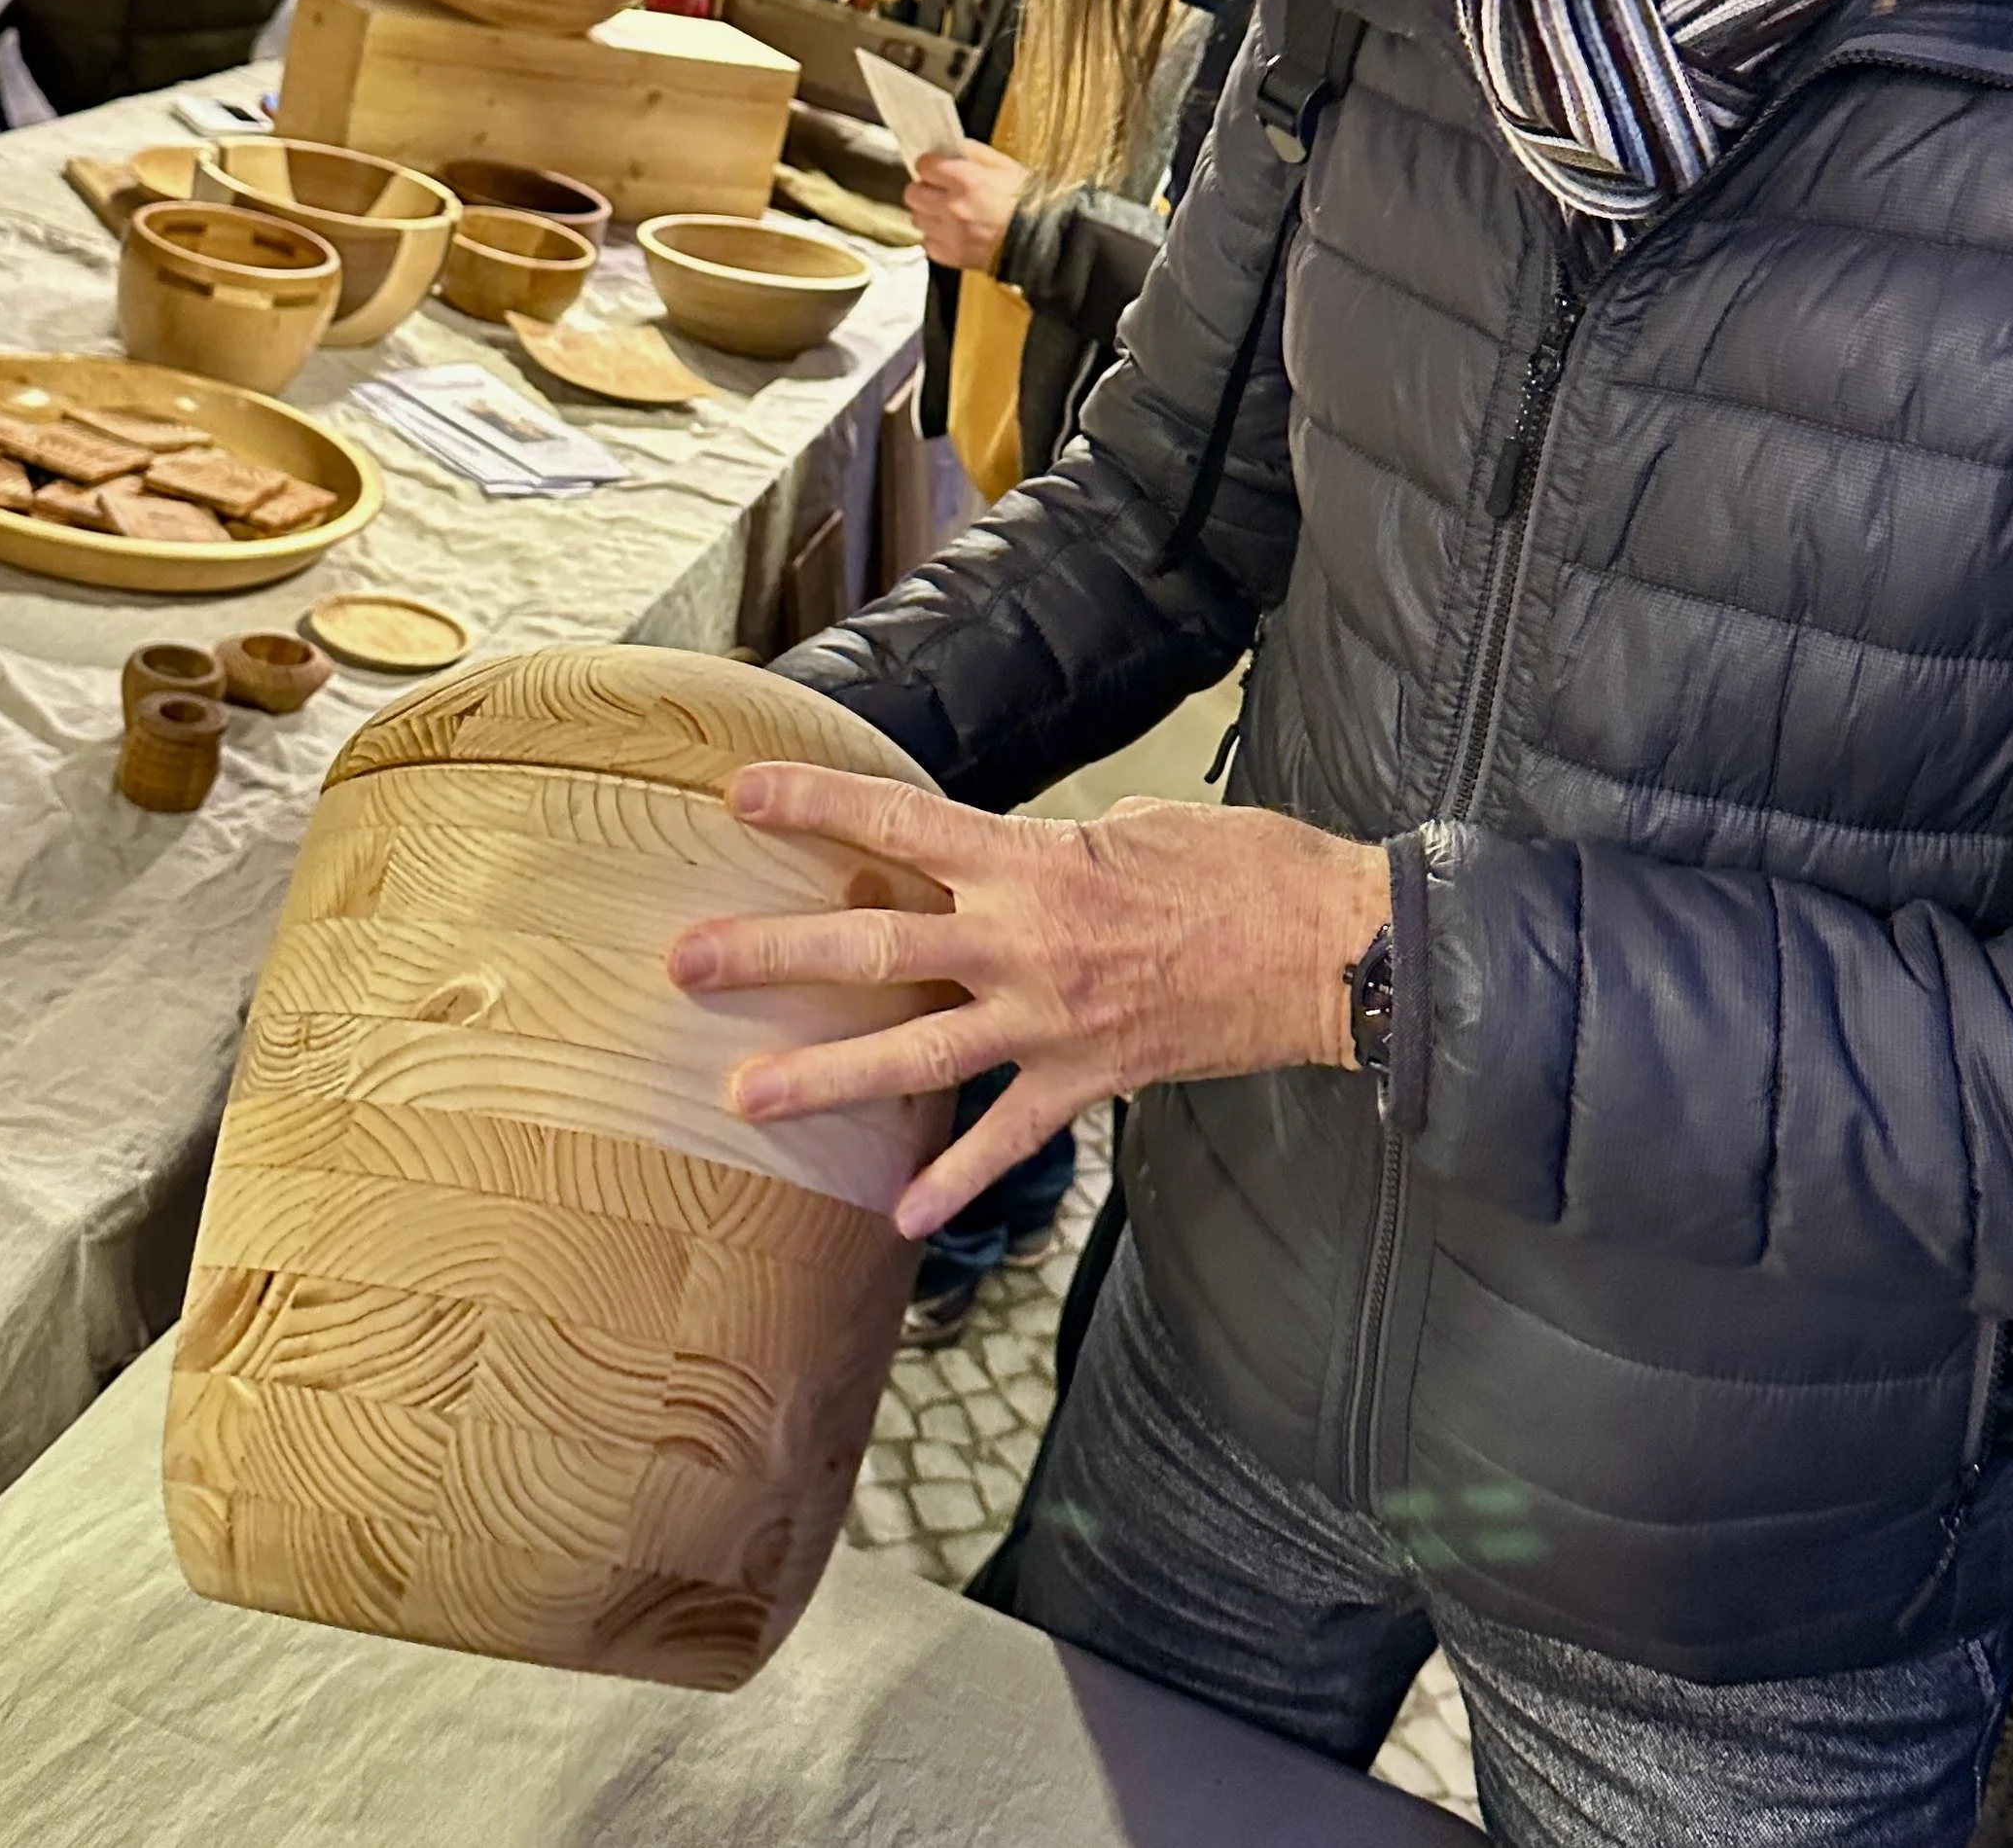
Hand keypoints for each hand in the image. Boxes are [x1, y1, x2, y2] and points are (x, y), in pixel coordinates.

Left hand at [667, 768, 1390, 1240]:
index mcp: (1031, 861)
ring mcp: (1050, 1021)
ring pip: (915, 1054)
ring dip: (825, 1079)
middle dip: (771, 954)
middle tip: (687, 961)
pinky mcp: (1089, 1080)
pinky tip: (901, 1215)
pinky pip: (1008, 1137)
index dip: (815, 805)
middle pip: (873, 946)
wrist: (1325, 950)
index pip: (898, 825)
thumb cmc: (1241, 868)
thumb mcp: (1136, 825)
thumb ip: (1054, 854)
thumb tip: (1012, 870)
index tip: (738, 796)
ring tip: (744, 1096)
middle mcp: (1024, 942)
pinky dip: (957, 1178)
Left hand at [905, 141, 1025, 272]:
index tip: (936, 168)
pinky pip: (928, 244)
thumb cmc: (1028, 200)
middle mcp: (951, 207)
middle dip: (924, 189)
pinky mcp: (952, 257)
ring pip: (917, 219)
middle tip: (938, 191)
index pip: (923, 165)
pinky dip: (936, 238)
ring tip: (946, 214)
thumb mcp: (1005, 166)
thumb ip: (975, 153)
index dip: (930, 165)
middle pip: (912, 193)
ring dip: (928, 214)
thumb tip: (952, 147)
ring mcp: (950, 234)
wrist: (1044, 240)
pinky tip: (952, 233)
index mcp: (965, 180)